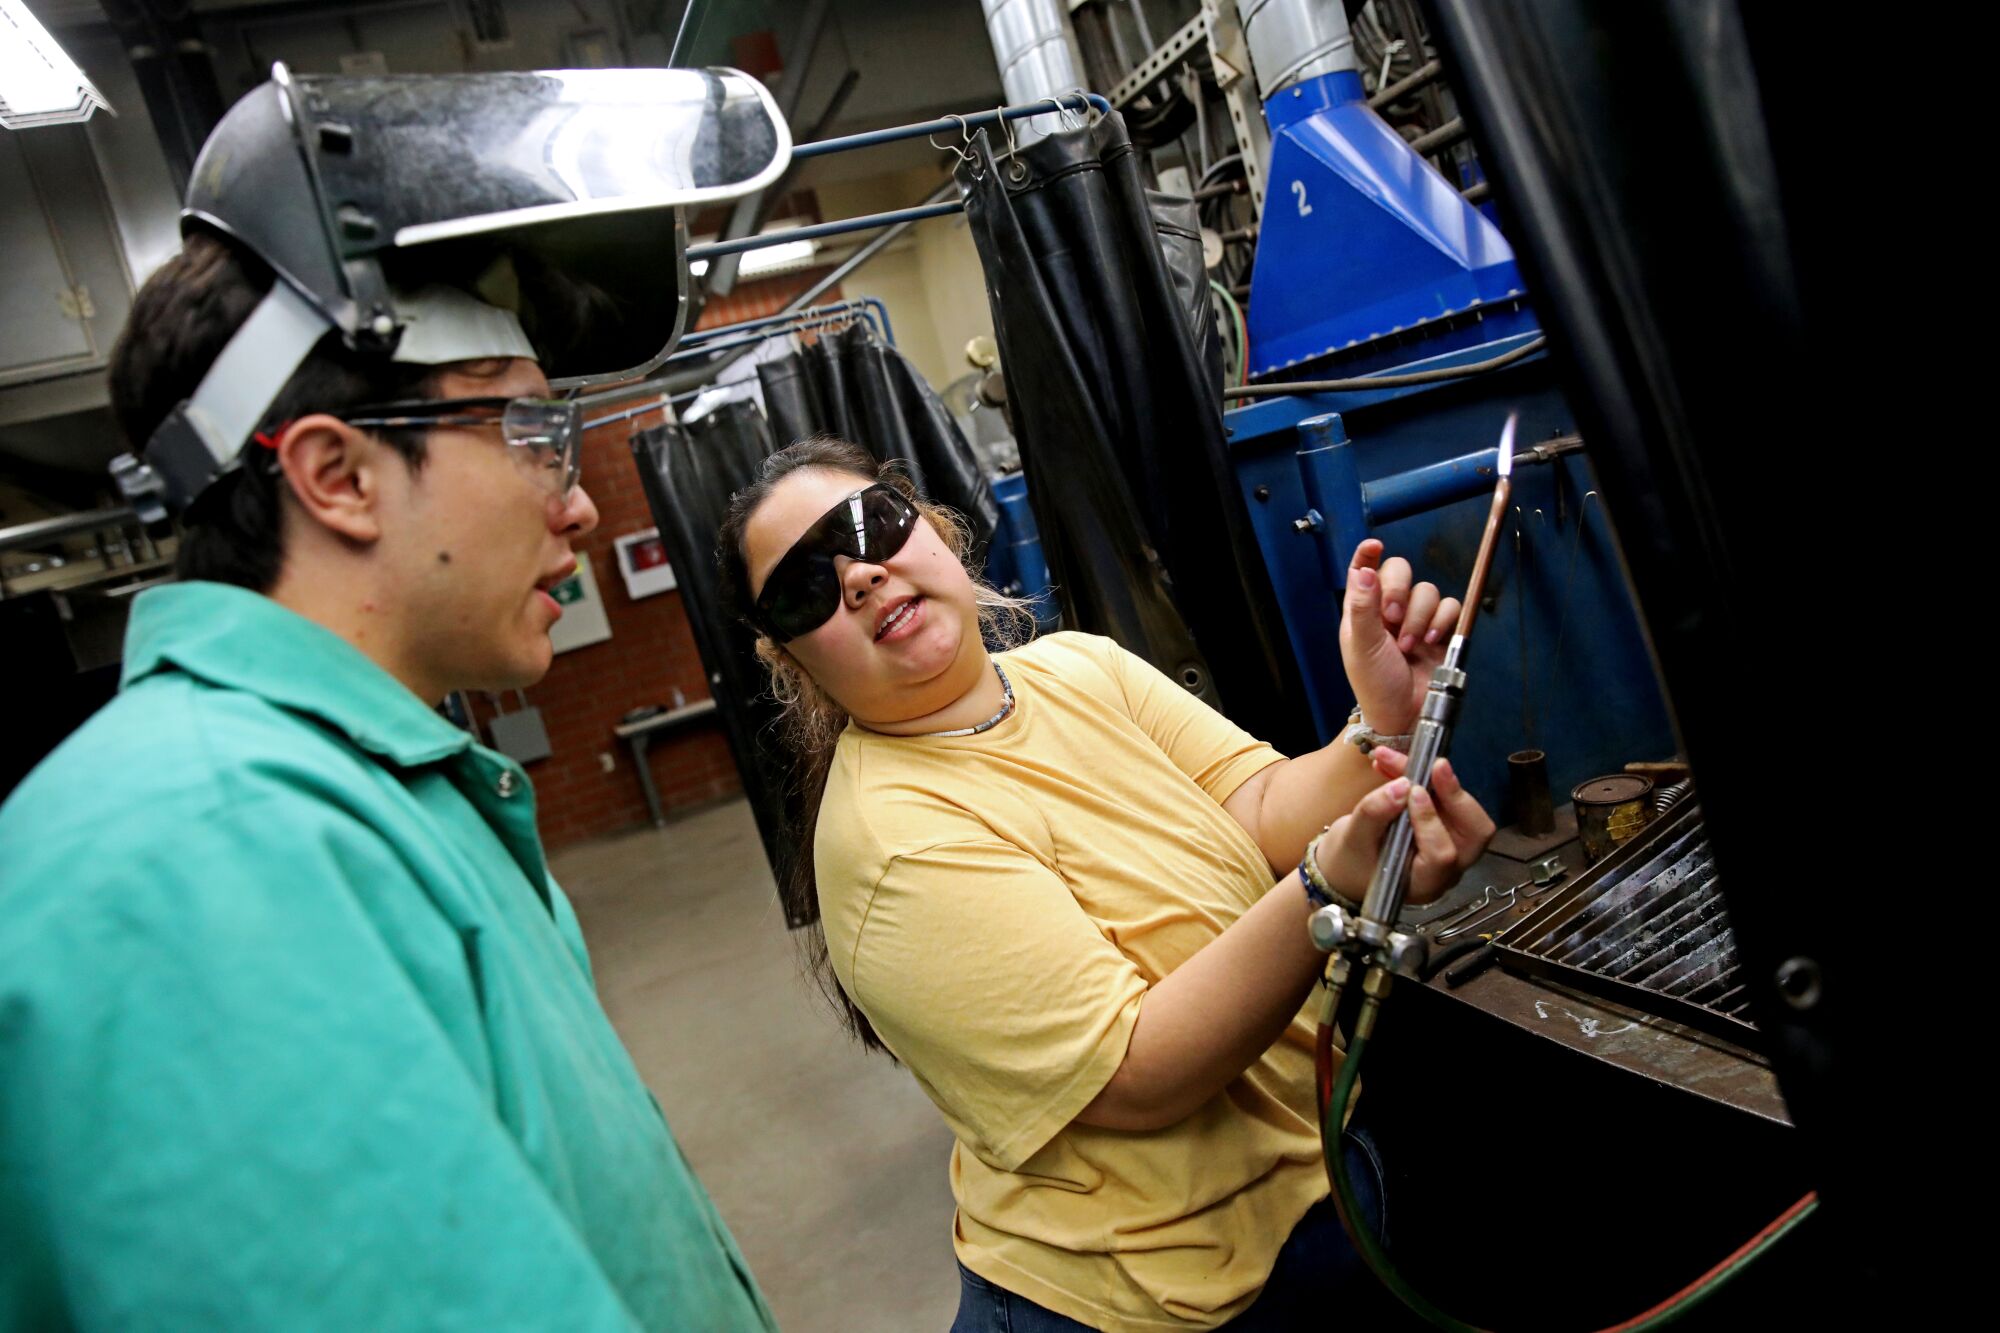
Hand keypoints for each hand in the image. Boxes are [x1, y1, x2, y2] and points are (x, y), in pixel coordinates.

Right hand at [1316, 755, 1493, 903]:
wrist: (1351, 865)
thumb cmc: (1350, 861)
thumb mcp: (1353, 839)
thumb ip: (1375, 814)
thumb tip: (1402, 785)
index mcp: (1424, 883)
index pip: (1441, 853)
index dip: (1430, 820)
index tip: (1411, 790)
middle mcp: (1447, 870)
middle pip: (1474, 834)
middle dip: (1456, 795)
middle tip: (1435, 765)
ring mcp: (1452, 850)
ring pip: (1464, 812)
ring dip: (1436, 780)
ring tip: (1396, 758)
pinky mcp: (1448, 829)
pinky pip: (1450, 803)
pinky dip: (1428, 780)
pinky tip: (1396, 763)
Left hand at [1339, 539, 1460, 735]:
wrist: (1402, 715)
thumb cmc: (1374, 683)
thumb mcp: (1362, 646)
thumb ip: (1363, 607)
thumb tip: (1362, 569)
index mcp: (1362, 610)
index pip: (1363, 571)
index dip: (1368, 554)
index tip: (1374, 545)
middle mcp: (1389, 609)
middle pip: (1401, 572)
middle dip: (1399, 591)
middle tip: (1392, 618)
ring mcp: (1416, 618)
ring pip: (1427, 590)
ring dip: (1419, 616)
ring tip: (1409, 645)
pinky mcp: (1441, 630)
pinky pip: (1450, 607)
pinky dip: (1442, 621)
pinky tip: (1430, 641)